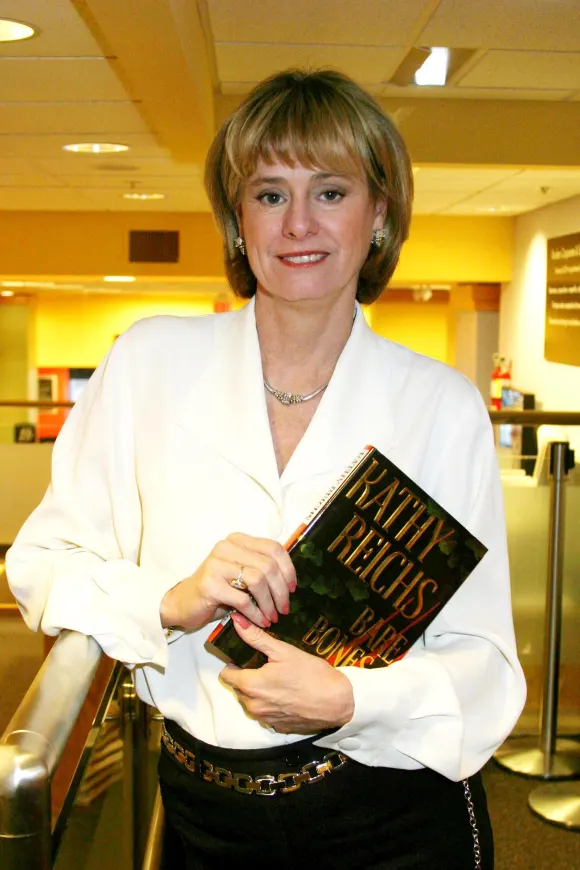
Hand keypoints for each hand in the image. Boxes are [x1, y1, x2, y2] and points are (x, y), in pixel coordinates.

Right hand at [160, 533, 295, 631]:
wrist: (183, 603)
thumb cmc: (218, 590)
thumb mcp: (241, 573)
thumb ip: (261, 568)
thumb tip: (291, 581)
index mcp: (238, 540)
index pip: (273, 548)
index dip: (288, 569)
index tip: (293, 588)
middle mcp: (226, 547)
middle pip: (268, 565)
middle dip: (280, 591)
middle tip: (284, 609)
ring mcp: (216, 564)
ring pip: (258, 580)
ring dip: (269, 603)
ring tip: (272, 617)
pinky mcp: (210, 584)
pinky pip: (243, 600)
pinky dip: (256, 613)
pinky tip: (260, 621)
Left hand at [220, 612, 354, 733]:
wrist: (337, 702)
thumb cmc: (311, 674)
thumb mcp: (284, 651)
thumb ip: (256, 638)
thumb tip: (237, 621)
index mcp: (251, 686)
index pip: (226, 675)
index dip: (233, 664)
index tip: (246, 657)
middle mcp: (253, 706)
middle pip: (238, 688)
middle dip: (247, 676)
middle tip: (266, 664)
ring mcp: (265, 719)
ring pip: (251, 701)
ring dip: (258, 691)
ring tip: (278, 678)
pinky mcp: (277, 727)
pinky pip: (265, 712)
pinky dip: (271, 703)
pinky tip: (287, 693)